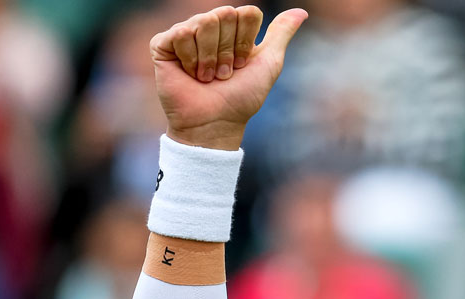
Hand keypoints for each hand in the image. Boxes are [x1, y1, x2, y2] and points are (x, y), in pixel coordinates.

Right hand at [151, 5, 306, 149]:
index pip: (246, 12)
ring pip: (204, 22)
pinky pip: (180, 33)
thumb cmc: (241, 97)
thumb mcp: (269, 64)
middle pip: (224, 14)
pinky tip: (188, 73)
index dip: (246, 41)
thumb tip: (301, 12)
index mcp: (233, 28)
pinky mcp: (162, 44)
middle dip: (228, 50)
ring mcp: (185, 34)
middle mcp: (208, 27)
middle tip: (223, 74)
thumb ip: (281, 34)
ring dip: (210, 58)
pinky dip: (190, 59)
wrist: (215, 122)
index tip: (242, 65)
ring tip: (206, 77)